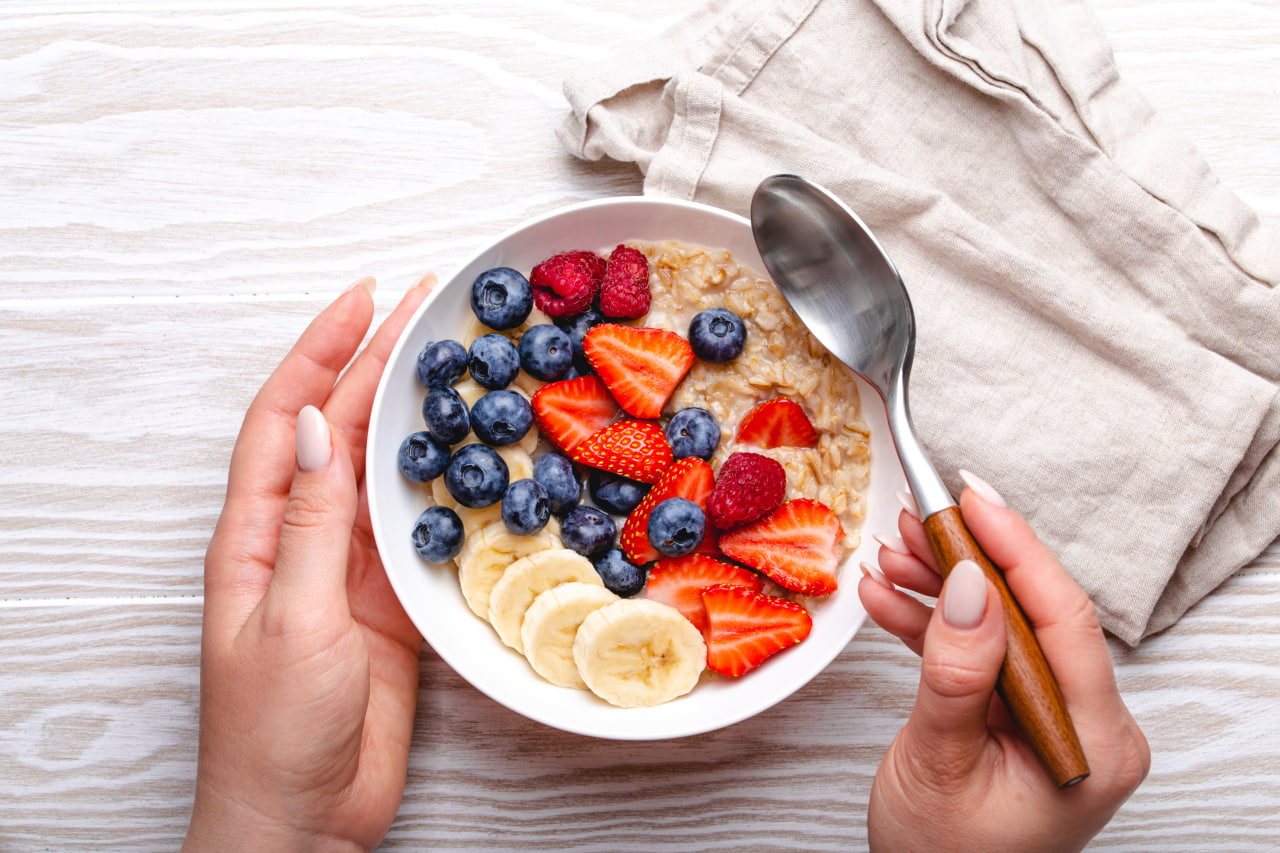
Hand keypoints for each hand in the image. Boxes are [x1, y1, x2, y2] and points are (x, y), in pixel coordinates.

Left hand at [184, 277, 431, 851]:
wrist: (304, 817)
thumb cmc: (275, 731)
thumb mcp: (293, 617)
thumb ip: (312, 523)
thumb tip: (323, 424)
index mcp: (255, 534)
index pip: (287, 418)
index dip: (320, 351)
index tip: (364, 298)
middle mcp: (299, 537)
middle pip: (337, 429)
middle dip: (373, 361)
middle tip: (423, 305)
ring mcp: (346, 567)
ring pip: (380, 469)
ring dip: (410, 412)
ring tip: (448, 358)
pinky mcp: (388, 599)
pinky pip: (416, 525)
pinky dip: (442, 482)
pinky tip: (467, 453)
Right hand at [857, 473, 1149, 852]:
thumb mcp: (941, 763)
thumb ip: (957, 673)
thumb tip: (970, 583)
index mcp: (1090, 742)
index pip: (1065, 620)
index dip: (1018, 549)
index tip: (974, 499)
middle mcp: (1086, 725)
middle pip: (1033, 612)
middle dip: (969, 557)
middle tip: (919, 512)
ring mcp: (1052, 718)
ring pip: (1001, 624)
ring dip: (944, 584)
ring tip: (893, 549)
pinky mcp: (1018, 714)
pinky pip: (980, 651)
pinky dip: (934, 623)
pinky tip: (891, 595)